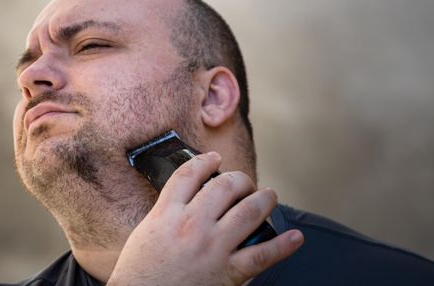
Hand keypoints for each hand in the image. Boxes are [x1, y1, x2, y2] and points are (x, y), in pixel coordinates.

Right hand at [107, 152, 303, 285]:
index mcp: (167, 214)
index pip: (189, 174)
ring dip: (264, 199)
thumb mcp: (145, 233)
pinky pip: (261, 255)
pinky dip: (282, 245)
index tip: (214, 159)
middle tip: (243, 183)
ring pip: (248, 211)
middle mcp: (192, 225)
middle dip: (239, 179)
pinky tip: (295, 237)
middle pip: (224, 186)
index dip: (205, 161)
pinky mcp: (227, 272)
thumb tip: (186, 199)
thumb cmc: (139, 274)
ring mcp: (212, 247)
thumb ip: (166, 213)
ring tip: (269, 196)